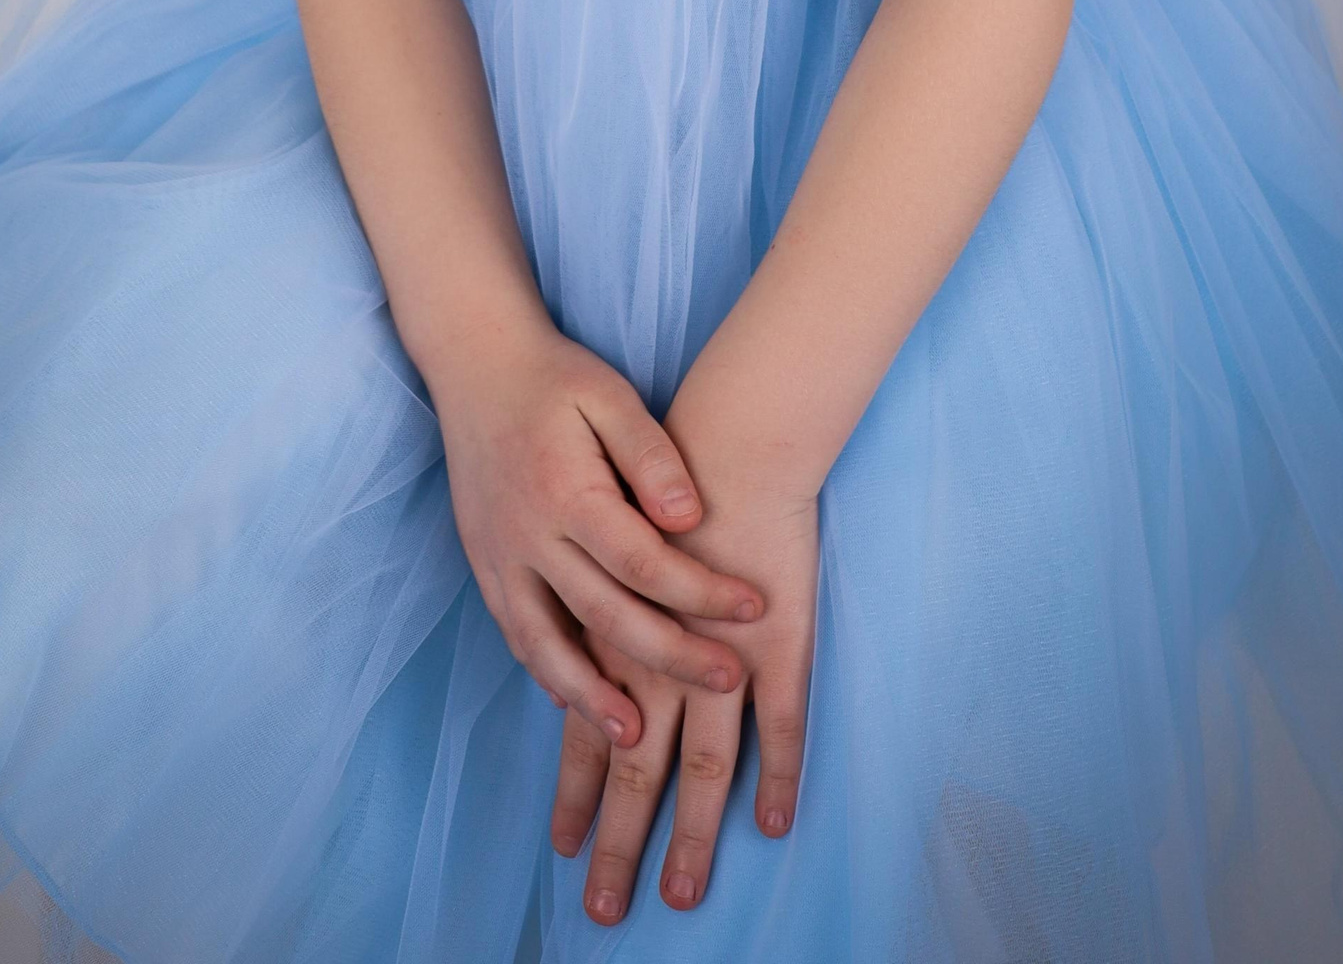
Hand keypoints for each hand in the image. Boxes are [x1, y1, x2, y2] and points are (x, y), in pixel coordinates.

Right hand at [428, 314, 767, 751]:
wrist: (475, 366)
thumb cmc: (554, 378)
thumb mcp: (609, 396)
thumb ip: (651, 454)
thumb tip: (690, 515)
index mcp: (567, 494)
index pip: (644, 563)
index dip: (702, 592)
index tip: (755, 608)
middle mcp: (528, 537)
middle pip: (606, 616)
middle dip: (672, 656)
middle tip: (728, 681)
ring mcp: (500, 558)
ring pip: (546, 646)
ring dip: (592, 697)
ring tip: (636, 737)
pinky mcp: (485, 566)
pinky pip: (516, 634)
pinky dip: (546, 672)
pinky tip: (575, 699)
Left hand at [549, 370, 819, 924]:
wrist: (728, 430)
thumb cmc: (662, 473)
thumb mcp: (603, 524)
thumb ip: (594, 585)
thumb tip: (586, 637)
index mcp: (612, 627)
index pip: (587, 728)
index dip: (576, 789)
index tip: (562, 847)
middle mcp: (656, 654)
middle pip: (636, 767)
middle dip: (620, 841)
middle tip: (607, 912)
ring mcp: (719, 655)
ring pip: (702, 765)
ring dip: (692, 835)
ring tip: (683, 895)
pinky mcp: (774, 641)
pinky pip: (780, 724)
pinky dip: (779, 776)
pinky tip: (776, 823)